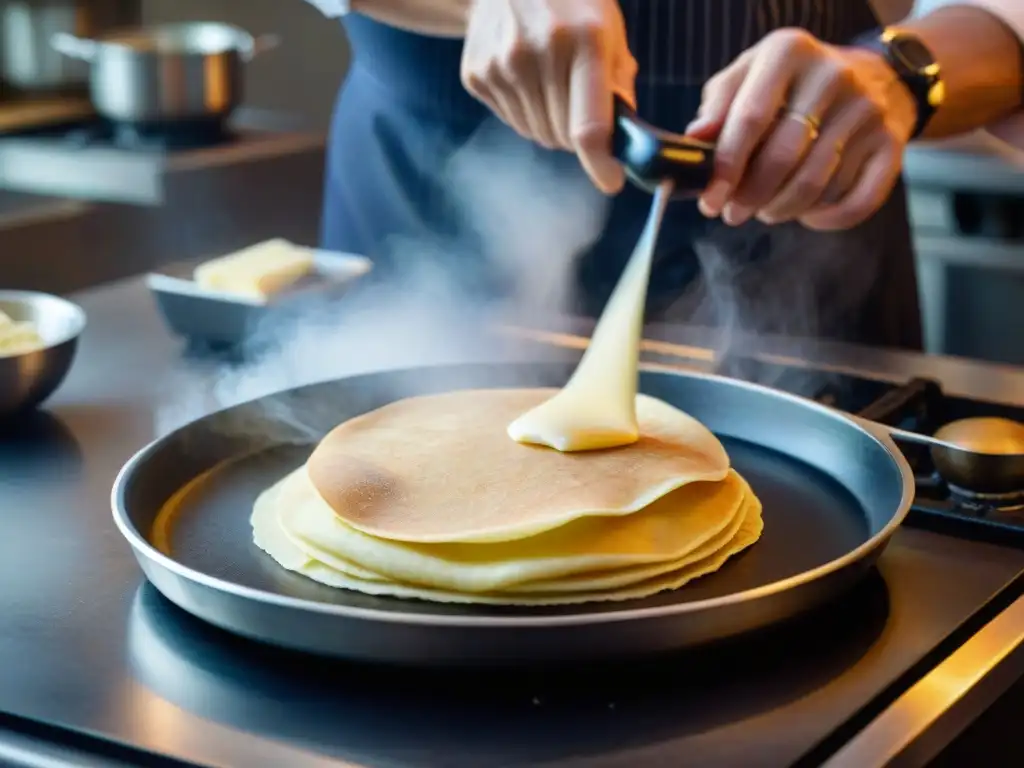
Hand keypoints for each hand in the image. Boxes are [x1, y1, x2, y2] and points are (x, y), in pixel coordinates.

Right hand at [460, 0, 637, 193]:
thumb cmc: (571, 4)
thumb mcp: (608, 29)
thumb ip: (618, 85)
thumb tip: (617, 142)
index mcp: (586, 40)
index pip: (590, 125)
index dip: (600, 163)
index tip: (610, 182)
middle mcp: (540, 53)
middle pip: (564, 137)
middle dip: (578, 134)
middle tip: (578, 102)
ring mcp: (503, 65)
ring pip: (537, 133)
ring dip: (551, 123)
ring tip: (550, 81)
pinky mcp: (477, 74)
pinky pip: (511, 121)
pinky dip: (525, 111)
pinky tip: (525, 76)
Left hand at [687, 28, 917, 230]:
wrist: (872, 77)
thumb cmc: (789, 87)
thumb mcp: (747, 78)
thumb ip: (718, 107)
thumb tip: (695, 141)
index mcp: (789, 53)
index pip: (751, 118)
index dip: (726, 168)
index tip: (710, 202)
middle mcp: (833, 76)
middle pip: (783, 157)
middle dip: (750, 197)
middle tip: (733, 213)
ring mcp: (868, 110)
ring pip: (815, 185)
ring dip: (781, 209)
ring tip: (766, 209)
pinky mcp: (891, 144)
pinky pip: (855, 202)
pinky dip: (825, 219)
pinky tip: (807, 214)